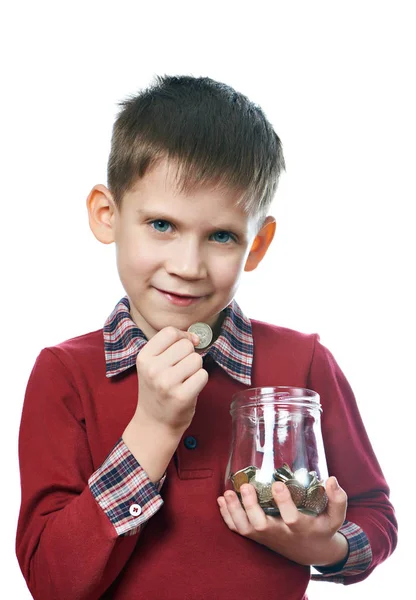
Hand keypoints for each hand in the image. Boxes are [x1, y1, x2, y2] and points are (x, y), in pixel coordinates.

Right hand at [134, 326, 208, 433]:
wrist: (154, 424)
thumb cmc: (158, 390)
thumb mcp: (152, 365)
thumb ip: (169, 347)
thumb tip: (195, 337)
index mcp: (143, 357)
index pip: (170, 332)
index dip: (182, 336)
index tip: (183, 348)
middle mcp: (152, 369)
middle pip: (186, 345)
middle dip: (189, 355)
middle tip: (180, 371)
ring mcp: (166, 383)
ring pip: (196, 359)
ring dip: (195, 369)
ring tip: (184, 380)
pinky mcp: (181, 396)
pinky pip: (203, 375)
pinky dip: (201, 381)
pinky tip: (190, 389)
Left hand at [217, 476, 347, 566]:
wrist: (311, 552)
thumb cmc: (322, 529)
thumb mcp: (335, 517)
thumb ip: (337, 499)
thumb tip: (332, 479)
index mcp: (301, 527)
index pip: (291, 518)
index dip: (283, 502)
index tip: (277, 483)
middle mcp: (281, 533)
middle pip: (261, 525)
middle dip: (251, 506)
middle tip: (246, 486)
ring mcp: (267, 536)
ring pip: (246, 529)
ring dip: (234, 511)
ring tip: (227, 492)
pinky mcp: (258, 536)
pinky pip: (239, 530)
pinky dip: (228, 517)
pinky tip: (222, 500)